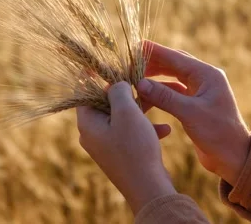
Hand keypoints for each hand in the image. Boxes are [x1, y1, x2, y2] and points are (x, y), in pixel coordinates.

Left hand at [76, 82, 176, 213]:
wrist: (148, 187)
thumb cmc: (134, 148)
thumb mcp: (127, 112)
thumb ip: (118, 92)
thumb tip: (115, 83)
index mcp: (87, 123)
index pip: (84, 93)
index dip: (93, 77)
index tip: (103, 64)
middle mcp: (93, 134)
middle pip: (105, 103)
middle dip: (124, 92)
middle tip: (138, 79)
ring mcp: (107, 144)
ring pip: (122, 117)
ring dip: (140, 109)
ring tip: (156, 101)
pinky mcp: (122, 153)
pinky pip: (131, 133)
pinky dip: (146, 128)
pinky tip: (166, 129)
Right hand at [137, 41, 250, 185]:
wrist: (233, 157)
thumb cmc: (217, 134)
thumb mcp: (190, 113)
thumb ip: (165, 97)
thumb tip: (140, 83)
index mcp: (207, 75)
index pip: (176, 57)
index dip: (155, 51)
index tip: (136, 46)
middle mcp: (204, 79)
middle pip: (174, 63)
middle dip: (152, 62)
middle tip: (131, 62)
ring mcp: (199, 91)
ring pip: (172, 76)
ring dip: (155, 76)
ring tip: (135, 76)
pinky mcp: (194, 103)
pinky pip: (174, 90)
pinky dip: (160, 90)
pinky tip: (147, 92)